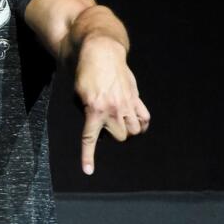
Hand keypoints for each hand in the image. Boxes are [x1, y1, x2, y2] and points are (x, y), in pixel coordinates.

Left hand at [75, 37, 150, 174]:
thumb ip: (87, 112)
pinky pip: (145, 119)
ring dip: (127, 131)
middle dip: (112, 135)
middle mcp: (113, 110)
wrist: (101, 52)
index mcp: (95, 110)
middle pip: (119, 137)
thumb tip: (98, 127)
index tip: (88, 171)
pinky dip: (142, 124)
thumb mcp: (78, 94)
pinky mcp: (136, 98)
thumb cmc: (86, 74)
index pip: (90, 138)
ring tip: (118, 123)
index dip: (88, 156)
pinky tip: (135, 122)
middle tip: (104, 124)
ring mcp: (127, 104)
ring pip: (134, 131)